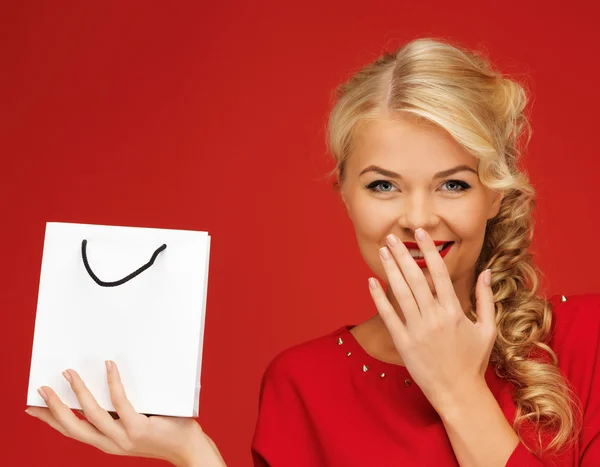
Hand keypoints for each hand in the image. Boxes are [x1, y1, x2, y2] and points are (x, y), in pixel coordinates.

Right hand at [25, 361, 225, 466]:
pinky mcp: (139, 428)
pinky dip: (112, 382)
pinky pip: (120, 402)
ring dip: (78, 392)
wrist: (188, 447)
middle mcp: (111, 444)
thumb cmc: (165, 431)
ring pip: (92, 414)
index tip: (32, 409)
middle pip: (73, 427)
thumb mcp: (135, 424)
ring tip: (69, 373)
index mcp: (107, 443)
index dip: (50, 421)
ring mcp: (124, 437)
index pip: (72, 432)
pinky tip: (108, 367)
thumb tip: (107, 383)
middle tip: (41, 388)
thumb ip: (120, 412)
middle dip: (54, 408)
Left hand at [368, 228, 496, 412]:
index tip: (420, 233)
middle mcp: (434, 317)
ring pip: (400, 292)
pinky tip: (371, 281)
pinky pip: (389, 315)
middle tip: (391, 236)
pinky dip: (379, 297)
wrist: (458, 392)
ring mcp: (417, 330)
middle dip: (402, 254)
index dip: (428, 250)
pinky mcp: (403, 343)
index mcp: (454, 311)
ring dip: (390, 269)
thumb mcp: (487, 328)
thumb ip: (486, 298)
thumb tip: (487, 272)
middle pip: (415, 278)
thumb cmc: (473, 360)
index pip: (439, 272)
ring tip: (382, 251)